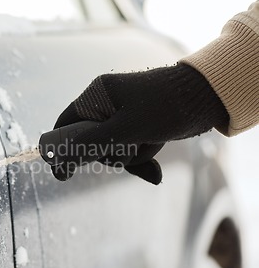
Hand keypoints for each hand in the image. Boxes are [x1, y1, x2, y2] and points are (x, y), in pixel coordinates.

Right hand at [51, 63, 228, 183]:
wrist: (207, 97)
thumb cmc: (164, 106)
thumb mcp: (124, 128)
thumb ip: (90, 144)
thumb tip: (60, 162)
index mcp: (97, 95)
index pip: (66, 124)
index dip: (61, 147)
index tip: (63, 172)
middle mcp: (107, 104)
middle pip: (90, 141)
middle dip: (109, 154)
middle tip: (125, 152)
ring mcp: (123, 115)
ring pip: (112, 148)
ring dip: (130, 157)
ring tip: (150, 145)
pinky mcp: (139, 126)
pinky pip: (129, 149)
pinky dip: (140, 158)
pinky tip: (154, 167)